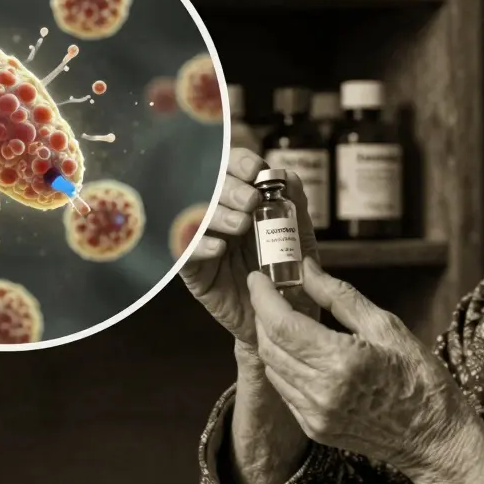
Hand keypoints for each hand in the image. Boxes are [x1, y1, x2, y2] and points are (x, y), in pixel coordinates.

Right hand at [180, 148, 320, 346]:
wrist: (282, 321)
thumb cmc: (289, 277)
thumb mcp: (299, 240)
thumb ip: (295, 208)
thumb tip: (289, 176)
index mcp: (242, 201)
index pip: (230, 168)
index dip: (238, 162)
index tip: (256, 170)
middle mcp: (218, 216)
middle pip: (208, 187)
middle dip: (230, 188)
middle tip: (251, 200)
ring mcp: (203, 242)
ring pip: (193, 216)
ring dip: (216, 214)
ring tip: (241, 225)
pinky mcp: (194, 271)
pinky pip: (184, 253)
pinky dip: (199, 247)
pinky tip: (219, 249)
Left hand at [248, 258, 470, 476]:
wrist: (433, 436)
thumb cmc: (419, 377)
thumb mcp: (386, 326)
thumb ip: (340, 296)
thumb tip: (306, 268)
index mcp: (343, 361)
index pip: (283, 324)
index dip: (263, 297)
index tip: (257, 278)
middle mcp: (322, 392)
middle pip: (270, 346)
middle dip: (263, 315)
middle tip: (269, 292)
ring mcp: (316, 415)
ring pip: (272, 368)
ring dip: (271, 340)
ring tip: (284, 317)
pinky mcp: (315, 428)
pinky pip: (285, 390)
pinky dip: (284, 365)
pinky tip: (299, 350)